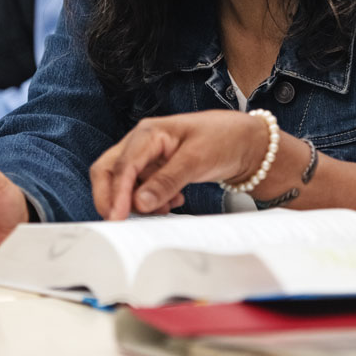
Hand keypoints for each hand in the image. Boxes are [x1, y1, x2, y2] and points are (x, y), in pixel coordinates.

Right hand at [90, 110, 270, 220]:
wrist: (247, 142)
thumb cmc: (224, 139)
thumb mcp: (196, 160)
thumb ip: (166, 181)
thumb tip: (139, 204)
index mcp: (149, 133)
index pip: (122, 166)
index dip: (116, 194)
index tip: (117, 218)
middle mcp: (143, 142)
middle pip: (109, 170)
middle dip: (110, 197)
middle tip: (120, 222)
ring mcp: (148, 156)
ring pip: (124, 182)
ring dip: (135, 201)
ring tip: (165, 207)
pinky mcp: (157, 168)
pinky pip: (141, 188)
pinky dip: (149, 200)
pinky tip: (172, 202)